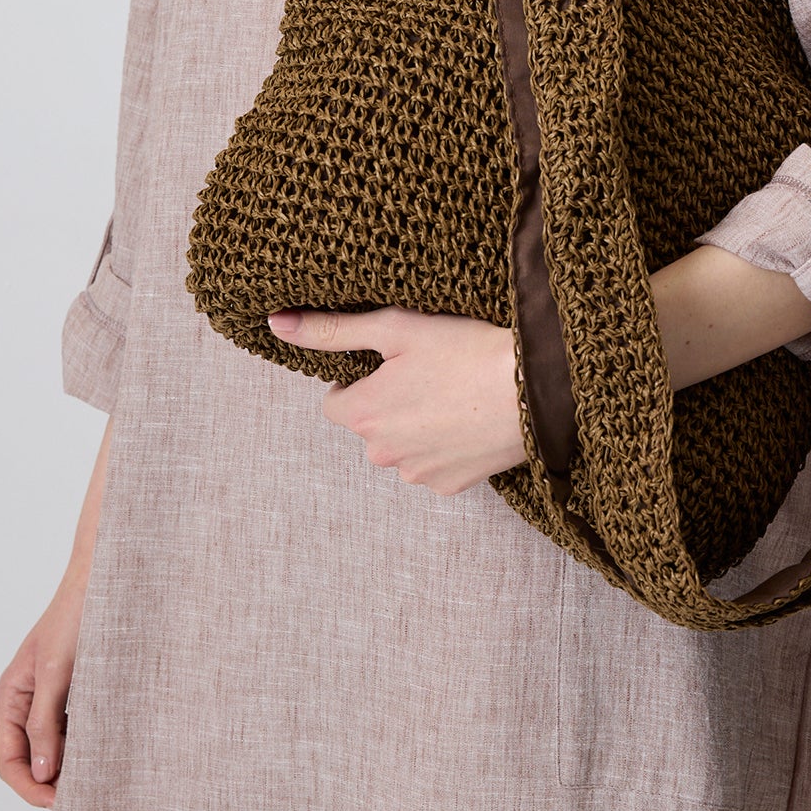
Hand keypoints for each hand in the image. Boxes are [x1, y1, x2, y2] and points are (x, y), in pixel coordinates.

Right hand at [0, 573, 87, 808]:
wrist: (104, 580)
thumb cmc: (74, 618)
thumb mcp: (56, 672)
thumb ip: (45, 722)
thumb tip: (42, 774)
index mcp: (12, 696)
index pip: (9, 760)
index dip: (29, 787)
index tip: (56, 803)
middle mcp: (28, 701)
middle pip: (31, 760)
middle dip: (51, 783)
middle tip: (82, 800)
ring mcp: (54, 698)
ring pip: (56, 747)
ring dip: (70, 767)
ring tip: (96, 780)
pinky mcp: (78, 691)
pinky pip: (76, 730)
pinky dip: (86, 745)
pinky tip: (106, 752)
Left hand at [267, 305, 526, 494]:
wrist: (533, 388)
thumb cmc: (464, 350)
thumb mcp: (395, 328)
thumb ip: (332, 330)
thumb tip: (276, 325)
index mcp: (363, 414)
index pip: (334, 402)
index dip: (358, 378)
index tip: (390, 362)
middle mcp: (382, 454)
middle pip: (369, 426)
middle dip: (388, 402)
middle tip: (427, 371)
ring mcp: (416, 474)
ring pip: (400, 447)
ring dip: (414, 425)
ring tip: (451, 393)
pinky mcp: (450, 486)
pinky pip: (431, 465)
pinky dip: (442, 445)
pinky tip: (466, 419)